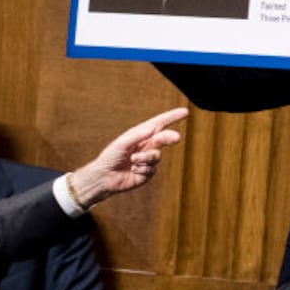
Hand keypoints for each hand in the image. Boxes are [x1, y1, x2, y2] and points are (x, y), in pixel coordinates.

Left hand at [68, 107, 187, 205]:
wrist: (104, 177)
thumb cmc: (110, 157)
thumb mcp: (121, 143)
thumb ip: (137, 135)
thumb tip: (152, 127)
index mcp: (141, 134)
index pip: (159, 123)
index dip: (172, 117)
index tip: (185, 112)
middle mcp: (147, 145)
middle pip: (164, 138)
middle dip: (170, 137)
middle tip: (176, 137)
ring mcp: (148, 159)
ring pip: (157, 156)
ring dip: (145, 158)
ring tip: (133, 160)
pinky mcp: (147, 173)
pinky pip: (151, 169)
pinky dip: (142, 169)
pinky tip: (132, 170)